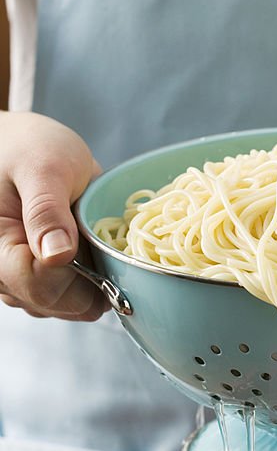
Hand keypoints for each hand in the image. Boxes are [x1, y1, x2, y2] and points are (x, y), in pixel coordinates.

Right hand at [0, 112, 106, 319]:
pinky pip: (72, 296)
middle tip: (94, 231)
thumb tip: (58, 256)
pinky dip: (91, 275)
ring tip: (87, 233)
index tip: (93, 239)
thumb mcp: (42, 166)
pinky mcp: (38, 279)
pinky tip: (89, 243)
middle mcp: (3, 274)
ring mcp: (20, 280)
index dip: (78, 272)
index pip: (41, 287)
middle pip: (56, 304)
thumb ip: (47, 210)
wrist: (20, 144)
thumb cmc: (27, 147)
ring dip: (91, 277)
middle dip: (89, 277)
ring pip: (67, 306)